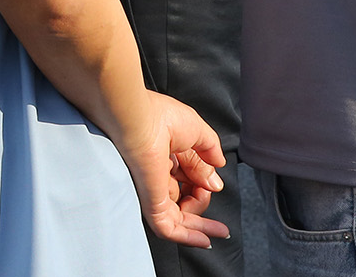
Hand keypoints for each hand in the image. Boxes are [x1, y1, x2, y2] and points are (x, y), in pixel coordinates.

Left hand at [117, 92, 229, 248]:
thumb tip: (218, 172)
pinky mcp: (150, 202)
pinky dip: (187, 237)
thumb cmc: (159, 116)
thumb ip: (209, 150)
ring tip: (218, 229)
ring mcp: (153, 190)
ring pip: (178, 218)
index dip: (205, 185)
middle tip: (220, 224)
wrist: (134, 119)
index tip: (212, 184)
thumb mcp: (196, 131)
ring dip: (200, 227)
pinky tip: (205, 240)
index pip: (189, 178)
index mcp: (165, 155)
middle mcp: (157, 174)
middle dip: (204, 211)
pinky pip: (167, 227)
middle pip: (184, 200)